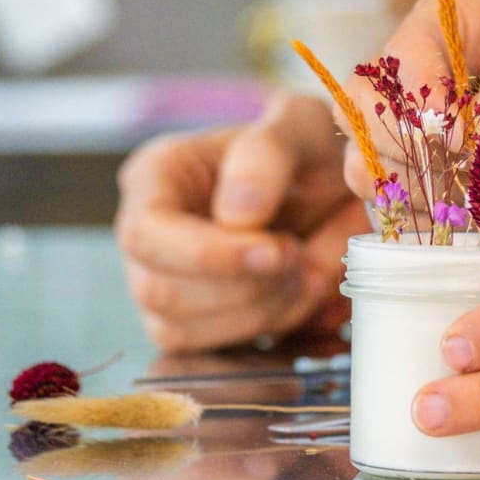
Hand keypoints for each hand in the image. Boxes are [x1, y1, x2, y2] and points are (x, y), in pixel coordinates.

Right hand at [115, 92, 369, 350]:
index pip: (146, 234)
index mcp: (157, 177)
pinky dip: (270, 331)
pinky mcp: (195, 323)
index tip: (277, 252)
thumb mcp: (300, 126)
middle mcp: (148, 236)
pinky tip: (303, 295)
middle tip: (303, 257)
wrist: (333, 188)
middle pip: (160, 293)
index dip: (208, 256)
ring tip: (310, 271)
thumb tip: (237, 214)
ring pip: (183, 333)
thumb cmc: (308, 149)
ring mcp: (164, 284)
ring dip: (262, 313)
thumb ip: (267, 155)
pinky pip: (215, 353)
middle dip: (245, 288)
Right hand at [339, 0, 479, 207]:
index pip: (405, 56)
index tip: (459, 141)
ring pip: (360, 155)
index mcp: (436, 25)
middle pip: (363, 107)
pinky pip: (376, 191)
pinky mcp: (389, 160)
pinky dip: (409, 210)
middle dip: (410, 150)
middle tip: (459, 177)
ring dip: (409, 186)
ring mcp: (384, 118)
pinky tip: (450, 216)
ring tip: (460, 201)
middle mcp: (396, 69)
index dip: (426, 101)